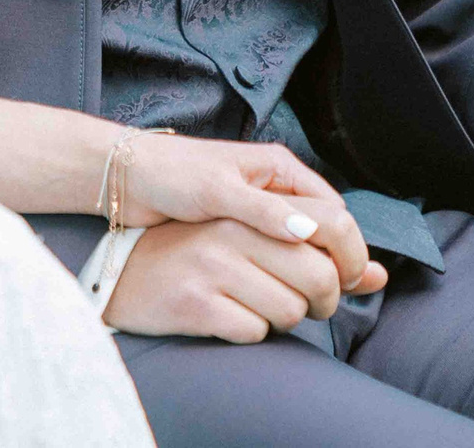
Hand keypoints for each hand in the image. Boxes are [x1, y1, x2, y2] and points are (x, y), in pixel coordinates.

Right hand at [104, 214, 385, 341]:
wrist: (121, 268)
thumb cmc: (197, 249)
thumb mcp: (253, 232)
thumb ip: (316, 247)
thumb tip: (379, 276)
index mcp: (251, 203)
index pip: (334, 223)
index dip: (351, 258)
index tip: (343, 276)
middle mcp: (233, 229)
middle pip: (319, 275)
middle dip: (326, 299)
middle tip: (313, 304)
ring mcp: (211, 266)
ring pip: (291, 311)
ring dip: (286, 317)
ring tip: (262, 304)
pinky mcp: (195, 304)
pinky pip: (255, 332)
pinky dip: (252, 332)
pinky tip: (232, 316)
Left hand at [115, 133, 385, 298]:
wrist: (128, 178)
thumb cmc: (171, 175)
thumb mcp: (217, 191)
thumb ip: (262, 211)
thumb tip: (306, 231)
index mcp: (279, 169)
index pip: (333, 211)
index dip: (345, 247)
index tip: (345, 281)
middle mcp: (276, 188)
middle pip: (327, 229)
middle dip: (337, 263)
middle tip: (333, 300)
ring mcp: (261, 211)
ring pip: (306, 246)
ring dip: (315, 272)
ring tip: (316, 304)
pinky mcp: (243, 231)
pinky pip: (280, 254)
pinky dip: (290, 274)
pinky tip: (288, 296)